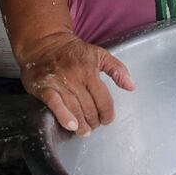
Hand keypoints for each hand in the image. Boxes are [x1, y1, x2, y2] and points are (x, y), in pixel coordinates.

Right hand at [18, 32, 134, 136]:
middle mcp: (75, 77)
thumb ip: (117, 69)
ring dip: (82, 124)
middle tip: (95, 125)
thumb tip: (131, 86)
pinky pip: (55, 104)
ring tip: (85, 131)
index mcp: (90, 70)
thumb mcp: (100, 54)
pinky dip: (63, 116)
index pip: (103, 98)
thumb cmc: (74, 51)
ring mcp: (59, 83)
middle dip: (94, 120)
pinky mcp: (44, 87)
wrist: (44, 43)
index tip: (107, 119)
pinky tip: (71, 126)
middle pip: (89, 107)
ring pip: (74, 109)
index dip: (107, 112)